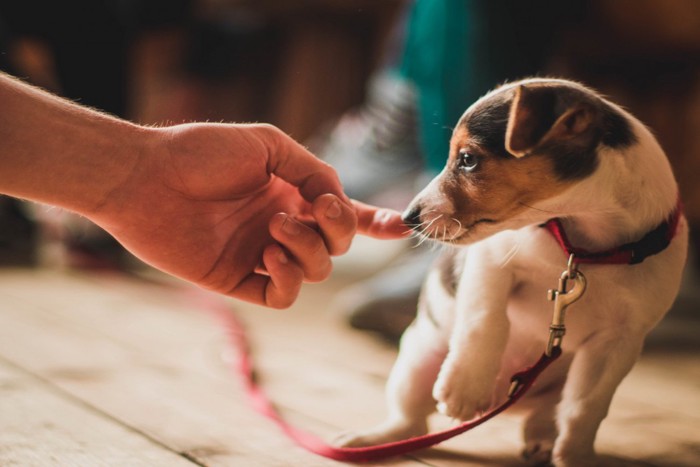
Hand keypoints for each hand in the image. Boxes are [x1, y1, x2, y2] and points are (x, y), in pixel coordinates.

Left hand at [92, 123, 406, 306]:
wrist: (147, 177)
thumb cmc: (202, 152)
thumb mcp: (269, 146)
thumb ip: (314, 172)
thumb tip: (339, 204)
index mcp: (292, 193)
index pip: (342, 214)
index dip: (374, 222)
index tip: (399, 228)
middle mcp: (282, 226)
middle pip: (337, 245)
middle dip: (337, 229)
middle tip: (310, 209)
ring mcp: (262, 254)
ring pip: (316, 271)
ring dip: (308, 248)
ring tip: (274, 226)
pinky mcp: (239, 280)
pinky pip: (283, 295)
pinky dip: (287, 278)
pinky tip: (267, 254)